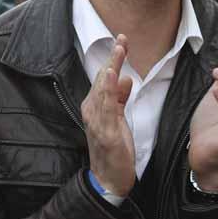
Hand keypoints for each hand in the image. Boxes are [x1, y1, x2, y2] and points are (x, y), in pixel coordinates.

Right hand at [80, 35, 135, 195]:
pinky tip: (112, 76)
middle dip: (112, 58)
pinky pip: (106, 107)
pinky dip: (108, 90)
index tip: (122, 41)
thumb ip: (120, 99)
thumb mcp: (118, 121)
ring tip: (118, 50)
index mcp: (94, 107)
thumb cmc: (114, 151)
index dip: (113, 59)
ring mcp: (96, 121)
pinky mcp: (105, 131)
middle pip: (102, 79)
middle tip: (121, 39)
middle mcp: (91, 110)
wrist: (108, 180)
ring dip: (111, 68)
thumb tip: (126, 79)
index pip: (104, 78)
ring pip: (102, 89)